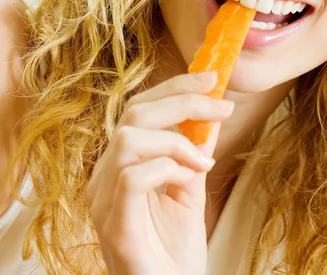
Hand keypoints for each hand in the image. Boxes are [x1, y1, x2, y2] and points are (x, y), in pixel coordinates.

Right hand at [85, 71, 233, 274]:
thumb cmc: (175, 249)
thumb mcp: (191, 187)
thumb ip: (195, 150)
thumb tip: (212, 112)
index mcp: (120, 164)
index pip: (140, 108)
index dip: (175, 86)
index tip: (212, 78)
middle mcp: (104, 177)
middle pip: (134, 113)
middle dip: (184, 100)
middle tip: (222, 106)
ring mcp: (103, 201)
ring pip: (129, 138)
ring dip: (177, 140)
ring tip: (203, 162)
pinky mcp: (113, 225)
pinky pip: (132, 177)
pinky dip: (167, 168)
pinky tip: (187, 180)